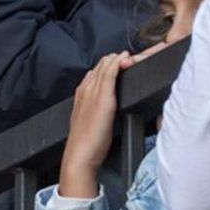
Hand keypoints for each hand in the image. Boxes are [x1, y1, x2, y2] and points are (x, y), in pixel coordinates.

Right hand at [58, 52, 135, 198]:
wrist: (79, 155)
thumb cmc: (86, 144)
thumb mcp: (89, 122)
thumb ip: (96, 110)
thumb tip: (108, 105)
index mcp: (81, 95)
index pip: (95, 72)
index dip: (108, 64)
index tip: (120, 62)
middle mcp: (85, 90)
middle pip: (100, 65)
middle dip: (114, 58)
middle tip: (129, 56)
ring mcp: (93, 93)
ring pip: (105, 65)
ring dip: (117, 57)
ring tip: (130, 54)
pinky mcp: (103, 99)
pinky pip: (110, 73)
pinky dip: (117, 63)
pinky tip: (126, 58)